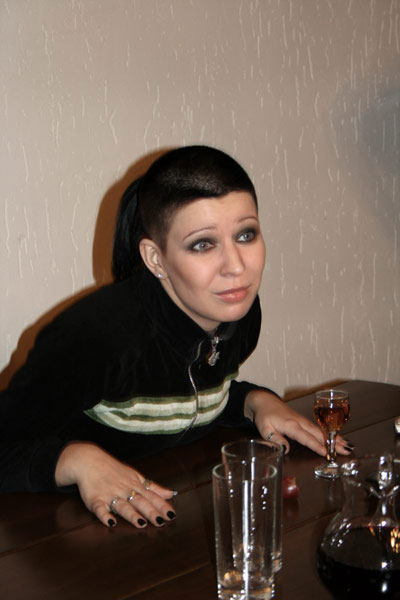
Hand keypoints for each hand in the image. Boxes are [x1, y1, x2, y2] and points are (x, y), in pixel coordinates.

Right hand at [55, 442, 175, 527]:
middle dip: (150, 511)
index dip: (161, 506)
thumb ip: (153, 487)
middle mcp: (125, 490)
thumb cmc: (114, 470)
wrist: (89, 460)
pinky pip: (99, 508)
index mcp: (135, 485)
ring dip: (132, 514)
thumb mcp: (136, 476)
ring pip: (122, 505)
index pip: (151, 496)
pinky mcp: (95, 499)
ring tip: (141, 523)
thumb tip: (171, 494)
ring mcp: (110, 494)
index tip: (172, 515)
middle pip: (140, 501)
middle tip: (161, 521)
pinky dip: (104, 515)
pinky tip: (110, 522)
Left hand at [244, 390, 352, 456]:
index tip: (328, 453)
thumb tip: (286, 450)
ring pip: (322, 431)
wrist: (265, 401)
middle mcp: (300, 422)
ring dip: (336, 438)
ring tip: (349, 446)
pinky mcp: (304, 421)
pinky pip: (319, 429)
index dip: (317, 446)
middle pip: (319, 434)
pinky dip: (331, 434)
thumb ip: (275, 439)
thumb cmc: (264, 415)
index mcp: (291, 425)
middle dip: (334, 442)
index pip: (306, 438)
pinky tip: (339, 439)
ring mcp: (304, 421)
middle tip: (347, 451)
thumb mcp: (264, 429)